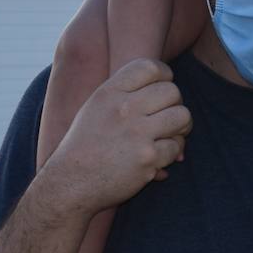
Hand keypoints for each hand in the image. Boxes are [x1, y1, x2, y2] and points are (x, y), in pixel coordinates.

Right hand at [48, 59, 191, 214]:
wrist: (69, 185)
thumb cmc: (85, 147)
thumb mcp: (95, 109)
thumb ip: (125, 94)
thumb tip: (168, 84)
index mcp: (108, 93)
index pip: (150, 67)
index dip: (165, 76)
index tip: (163, 91)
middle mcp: (123, 109)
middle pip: (172, 91)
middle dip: (175, 105)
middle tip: (168, 120)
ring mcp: (136, 133)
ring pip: (182, 116)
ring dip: (181, 128)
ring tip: (170, 136)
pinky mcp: (147, 157)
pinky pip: (177, 147)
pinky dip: (172, 154)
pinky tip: (158, 159)